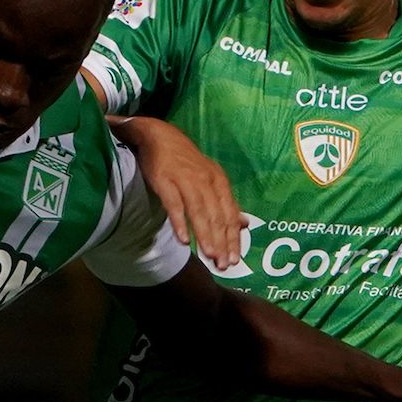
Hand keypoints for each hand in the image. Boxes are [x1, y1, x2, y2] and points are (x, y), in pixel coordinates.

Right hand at [116, 116, 242, 269]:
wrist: (158, 136)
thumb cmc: (184, 162)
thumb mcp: (210, 179)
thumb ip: (226, 202)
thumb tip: (243, 224)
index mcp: (218, 182)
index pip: (230, 214)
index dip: (233, 238)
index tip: (234, 260)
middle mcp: (206, 181)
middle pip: (217, 215)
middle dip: (221, 242)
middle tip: (223, 264)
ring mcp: (186, 180)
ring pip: (199, 212)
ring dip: (205, 235)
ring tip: (209, 256)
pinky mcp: (166, 181)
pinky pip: (174, 204)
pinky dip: (180, 222)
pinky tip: (183, 239)